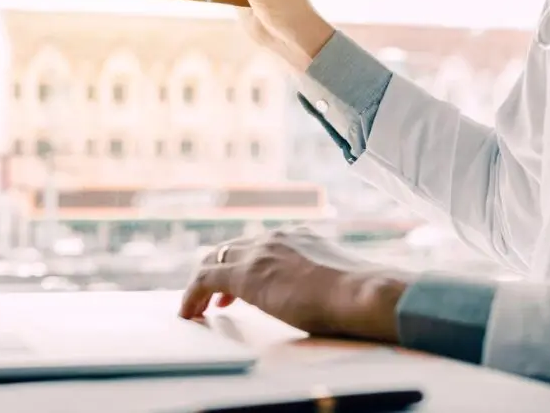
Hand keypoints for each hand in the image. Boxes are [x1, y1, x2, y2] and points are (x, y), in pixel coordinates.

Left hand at [179, 226, 411, 342]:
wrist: (360, 294)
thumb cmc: (359, 296)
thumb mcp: (338, 280)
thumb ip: (324, 279)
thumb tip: (328, 296)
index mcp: (298, 236)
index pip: (258, 245)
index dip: (244, 264)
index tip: (239, 289)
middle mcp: (275, 238)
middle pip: (232, 248)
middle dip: (219, 273)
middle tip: (216, 299)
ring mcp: (259, 253)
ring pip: (214, 260)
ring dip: (201, 285)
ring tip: (195, 307)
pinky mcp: (244, 274)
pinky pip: (205, 279)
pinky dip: (192, 295)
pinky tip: (189, 312)